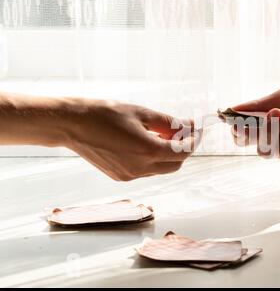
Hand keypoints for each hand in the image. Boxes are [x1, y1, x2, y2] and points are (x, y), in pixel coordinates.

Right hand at [62, 99, 197, 180]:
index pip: (183, 152)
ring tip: (162, 134)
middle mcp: (140, 168)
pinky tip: (146, 143)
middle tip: (181, 131)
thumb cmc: (105, 114)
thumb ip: (169, 123)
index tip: (197, 129)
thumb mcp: (142, 113)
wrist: (73, 124)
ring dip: (168, 154)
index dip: (194, 140)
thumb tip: (189, 125)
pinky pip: (146, 170)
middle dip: (183, 149)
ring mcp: (130, 176)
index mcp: (148, 151)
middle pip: (175, 164)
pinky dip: (153, 159)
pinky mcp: (120, 177)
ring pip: (161, 169)